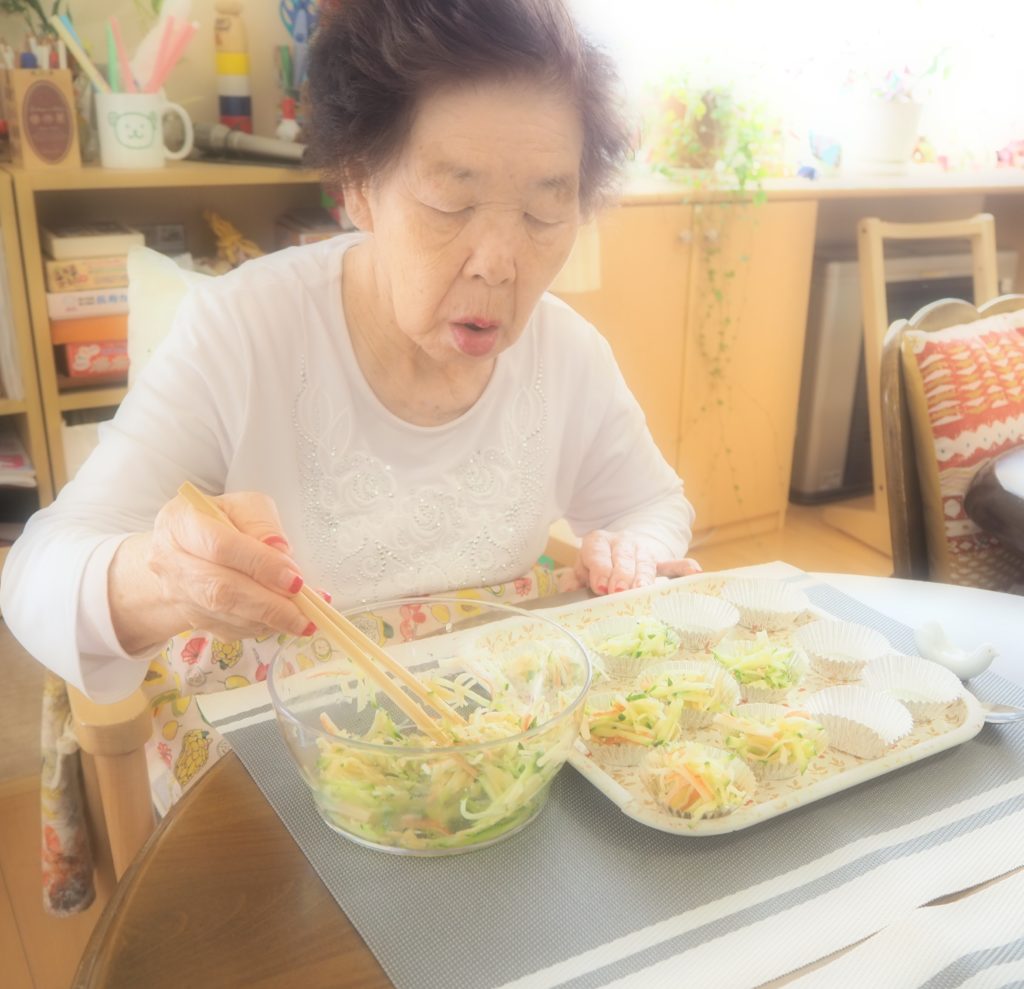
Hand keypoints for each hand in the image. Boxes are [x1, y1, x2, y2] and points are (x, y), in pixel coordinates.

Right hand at [110, 491, 313, 651]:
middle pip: (222, 590)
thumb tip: (281, 554)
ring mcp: (178, 595)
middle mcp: (170, 562)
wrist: (181, 549)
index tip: (295, 579)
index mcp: (180, 524)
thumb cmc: (217, 520)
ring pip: (227, 617)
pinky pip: (230, 631)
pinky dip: (261, 628)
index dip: (261, 565)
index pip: (221, 547)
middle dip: (270, 605)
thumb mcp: (243, 506)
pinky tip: (283, 621)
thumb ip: (262, 524)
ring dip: (270, 621)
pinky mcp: (190, 619)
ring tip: (304, 619)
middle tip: (306, 612)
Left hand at [571, 529, 701, 595]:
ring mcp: (642, 551)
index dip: (600, 568)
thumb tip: (569, 589)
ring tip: (643, 590)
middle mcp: (621, 543)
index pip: (598, 553)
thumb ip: (574, 579)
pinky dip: (683, 568)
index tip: (600, 586)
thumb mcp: (582, 568)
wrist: (621, 546)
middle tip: (618, 591)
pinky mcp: (660, 561)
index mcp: (598, 543)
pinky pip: (672, 564)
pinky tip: (695, 573)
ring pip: (645, 562)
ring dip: (644, 576)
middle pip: (623, 558)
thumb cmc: (599, 563)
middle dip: (621, 574)